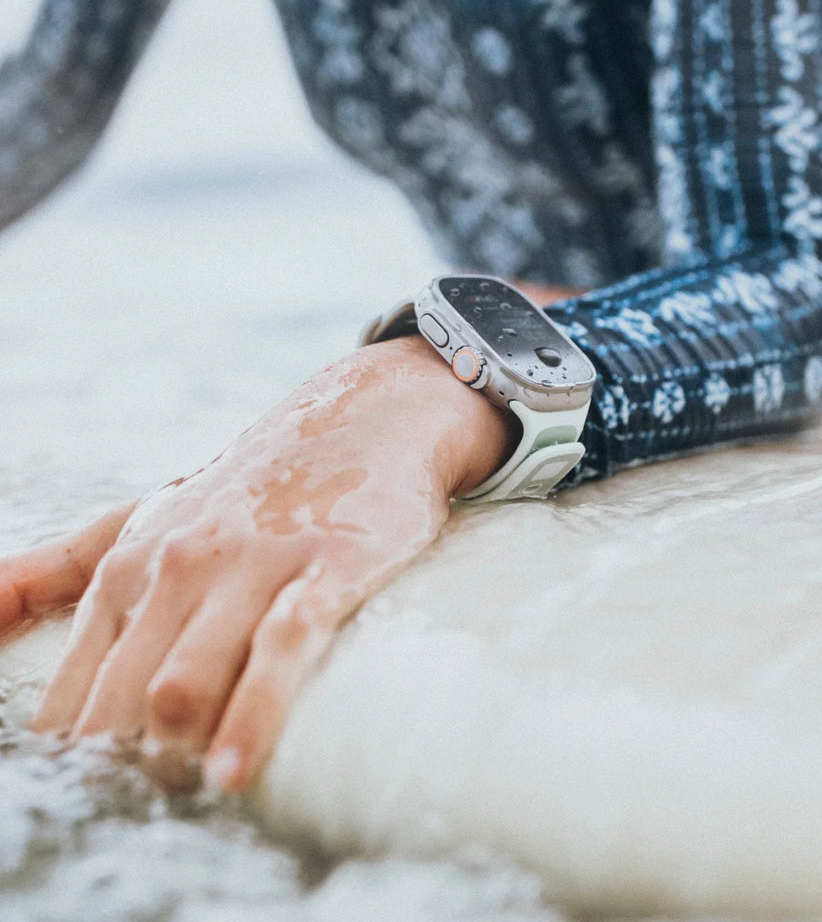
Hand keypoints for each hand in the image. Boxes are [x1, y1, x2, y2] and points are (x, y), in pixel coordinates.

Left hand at [0, 336, 515, 789]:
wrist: (359, 420)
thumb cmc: (245, 487)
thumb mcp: (142, 517)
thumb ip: (54, 568)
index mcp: (128, 565)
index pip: (75, 689)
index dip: (77, 754)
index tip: (94, 798)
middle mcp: (180, 566)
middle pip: (121, 698)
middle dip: (121, 765)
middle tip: (145, 810)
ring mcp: (253, 564)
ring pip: (186, 677)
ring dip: (171, 754)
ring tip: (180, 801)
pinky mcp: (327, 566)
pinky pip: (280, 647)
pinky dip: (253, 714)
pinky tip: (233, 769)